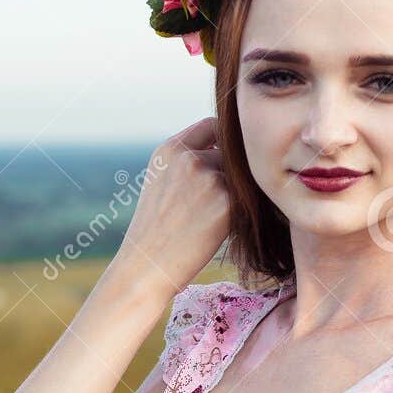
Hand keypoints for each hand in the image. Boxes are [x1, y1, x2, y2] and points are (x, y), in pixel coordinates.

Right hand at [116, 116, 231, 296]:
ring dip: (236, 196)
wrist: (146, 267)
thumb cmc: (156, 230)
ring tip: (212, 220)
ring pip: (241, 179)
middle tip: (219, 201)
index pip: (212, 125)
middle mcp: (189, 158)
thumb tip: (230, 150)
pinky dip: (239, 215)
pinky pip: (246, 202)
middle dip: (231, 174)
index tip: (228, 159)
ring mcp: (208, 178)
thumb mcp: (161, 181)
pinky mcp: (226, 203)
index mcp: (170, 149)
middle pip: (232, 154)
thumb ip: (189, 160)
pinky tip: (217, 231)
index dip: (224, 141)